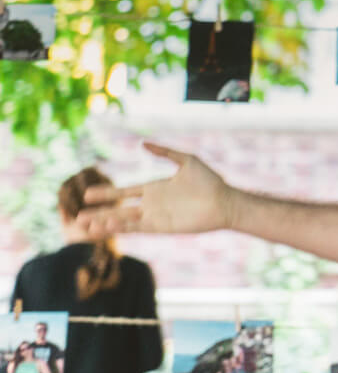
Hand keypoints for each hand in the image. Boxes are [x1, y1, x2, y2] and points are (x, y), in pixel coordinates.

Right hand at [77, 142, 234, 235]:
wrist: (225, 201)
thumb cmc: (210, 181)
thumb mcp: (186, 160)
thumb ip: (165, 152)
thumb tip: (143, 143)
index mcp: (154, 189)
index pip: (124, 193)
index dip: (106, 195)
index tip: (86, 195)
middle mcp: (152, 204)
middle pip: (119, 209)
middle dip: (99, 212)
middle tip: (77, 216)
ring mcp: (156, 217)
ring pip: (124, 221)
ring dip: (105, 223)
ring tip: (84, 226)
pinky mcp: (163, 227)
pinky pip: (138, 229)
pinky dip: (122, 228)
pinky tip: (107, 227)